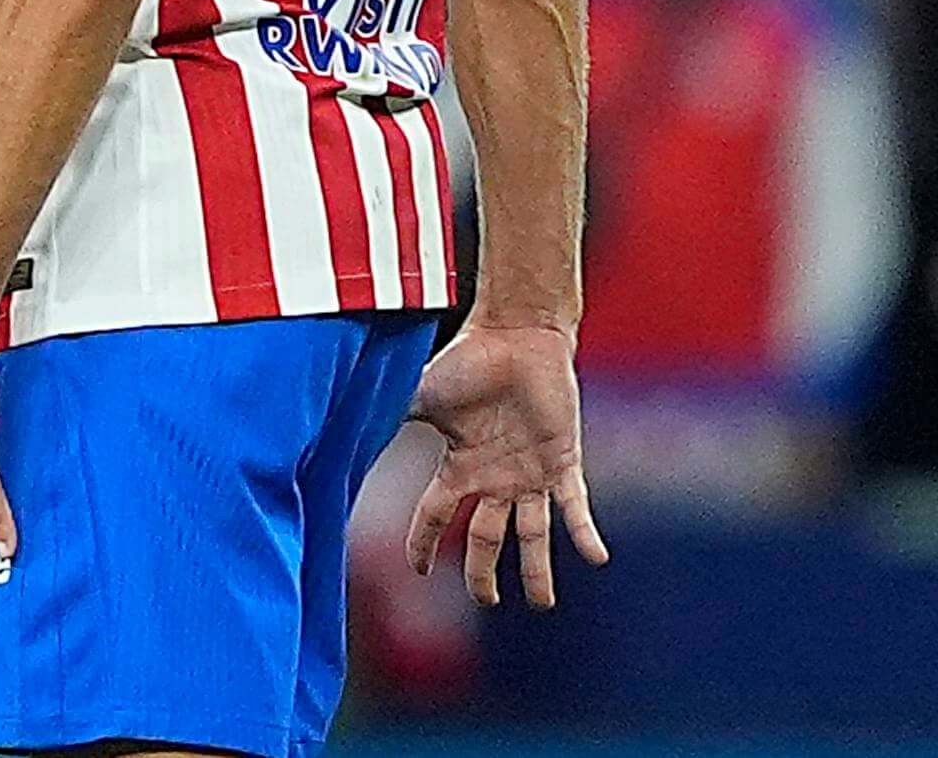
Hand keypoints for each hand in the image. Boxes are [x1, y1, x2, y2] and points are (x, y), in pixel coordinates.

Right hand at [404, 319, 609, 608]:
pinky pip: (575, 505)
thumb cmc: (466, 359)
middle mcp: (495, 477)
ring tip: (542, 603)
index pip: (436, 515)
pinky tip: (597, 559)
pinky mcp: (562, 461)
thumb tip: (340, 430)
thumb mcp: (420, 395)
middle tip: (489, 600)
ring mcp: (530, 472)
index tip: (419, 570)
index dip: (424, 543)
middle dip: (485, 572)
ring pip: (533, 533)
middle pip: (487, 537)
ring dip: (538, 570)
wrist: (515, 335)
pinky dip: (584, 532)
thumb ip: (389, 418)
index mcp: (460, 466)